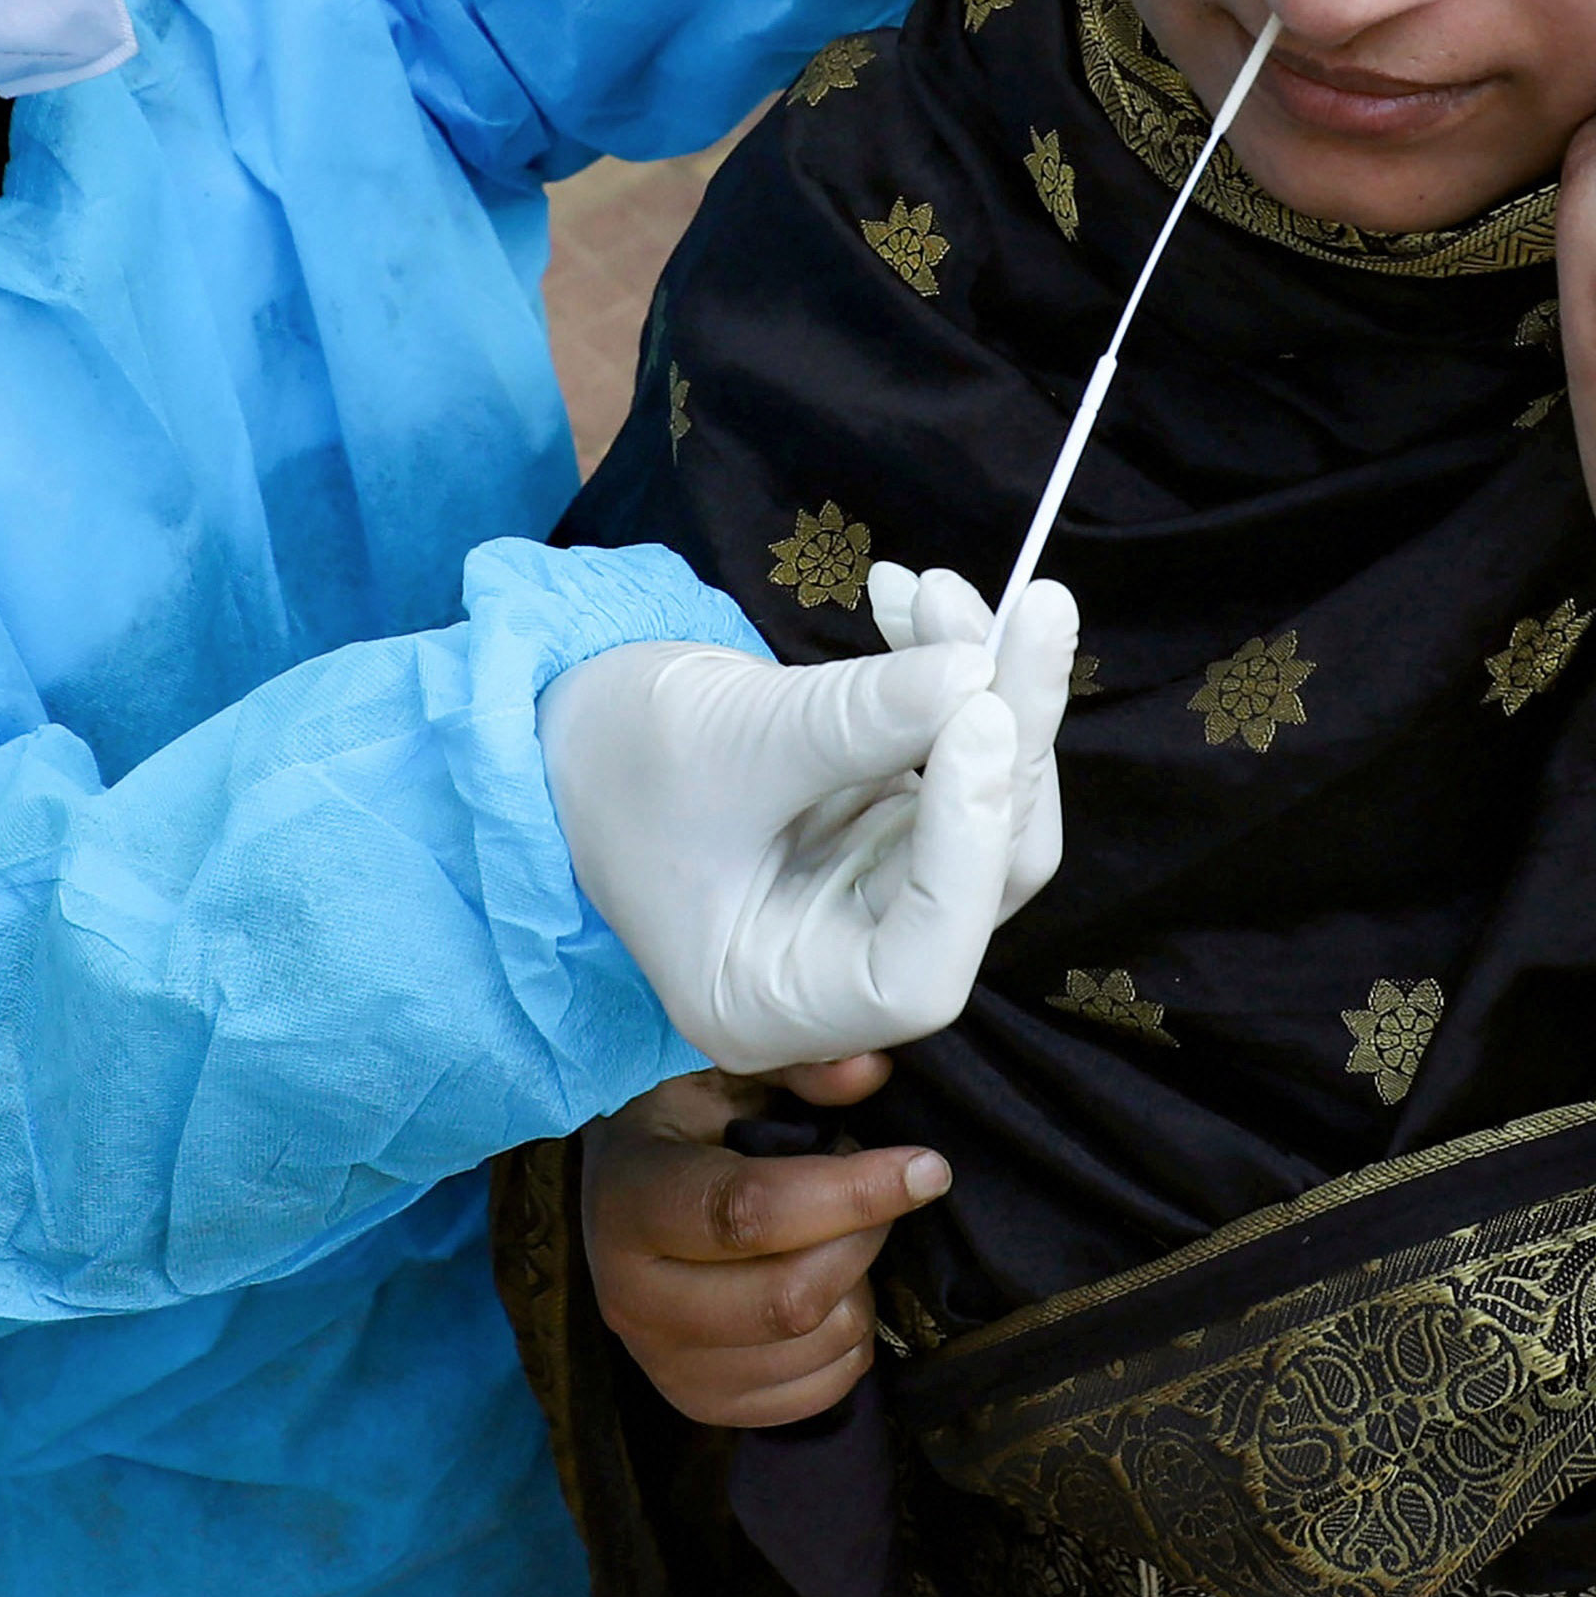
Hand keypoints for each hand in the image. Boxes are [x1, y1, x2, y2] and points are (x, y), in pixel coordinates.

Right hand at [540, 611, 1062, 1067]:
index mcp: (774, 1002)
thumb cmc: (615, 759)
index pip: (920, 967)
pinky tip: (921, 603)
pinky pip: (956, 767)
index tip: (979, 714)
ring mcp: (874, 901)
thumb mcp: (727, 737)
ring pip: (987, 816)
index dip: (967, 846)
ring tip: (947, 594)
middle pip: (979, 878)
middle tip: (1027, 611)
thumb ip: (854, 719)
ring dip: (990, 693)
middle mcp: (840, 974)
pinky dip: (953, 684)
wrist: (568, 731)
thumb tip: (977, 675)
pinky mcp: (887, 836)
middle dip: (1006, 735)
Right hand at [583, 1053, 935, 1425]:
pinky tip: (835, 1290)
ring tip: (842, 1237)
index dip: (850, 1193)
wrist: (623, 1193)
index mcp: (630, 1200)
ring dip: (860, 1288)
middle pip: (787, 1299)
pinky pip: (815, 1395)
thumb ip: (798, 1065)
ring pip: (811, 1347)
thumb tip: (872, 1070)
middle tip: (882, 1192)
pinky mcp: (699, 1404)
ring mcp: (662, 1363)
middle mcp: (632, 1296)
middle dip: (862, 1240)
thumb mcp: (725, 1070)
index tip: (926, 1168)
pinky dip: (850, 1344)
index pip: (748, 1213)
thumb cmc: (684, 1120)